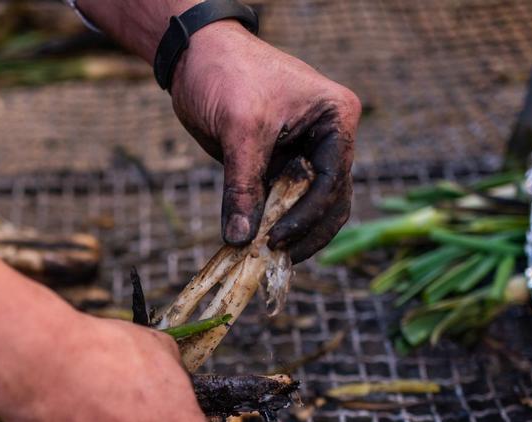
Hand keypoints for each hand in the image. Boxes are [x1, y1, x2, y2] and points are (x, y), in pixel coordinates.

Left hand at [171, 23, 360, 260]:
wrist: (196, 55)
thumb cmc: (226, 75)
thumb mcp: (238, 131)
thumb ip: (242, 186)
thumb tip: (241, 239)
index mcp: (336, 119)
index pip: (333, 181)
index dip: (306, 216)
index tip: (274, 239)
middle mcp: (329, 139)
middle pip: (332, 201)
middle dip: (305, 232)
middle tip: (273, 256)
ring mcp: (307, 154)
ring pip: (312, 208)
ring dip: (291, 233)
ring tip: (263, 256)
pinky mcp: (281, 166)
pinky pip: (285, 204)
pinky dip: (272, 223)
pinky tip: (254, 243)